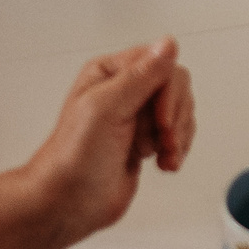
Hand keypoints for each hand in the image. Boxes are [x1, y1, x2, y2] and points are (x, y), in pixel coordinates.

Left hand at [20, 39, 195, 241]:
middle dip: (175, 116)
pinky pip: (178, 134)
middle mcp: (125, 91)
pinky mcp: (145, 141)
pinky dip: (178, 150)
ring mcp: (136, 117)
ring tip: (163, 154)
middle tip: (163, 138)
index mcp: (110, 73)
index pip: (159, 64)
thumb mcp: (105, 108)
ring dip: (178, 135)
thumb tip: (167, 44)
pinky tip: (164, 163)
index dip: (168, 92)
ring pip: (180, 111)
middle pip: (175, 87)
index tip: (162, 119)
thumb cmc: (73, 158)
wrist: (68, 204)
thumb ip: (140, 76)